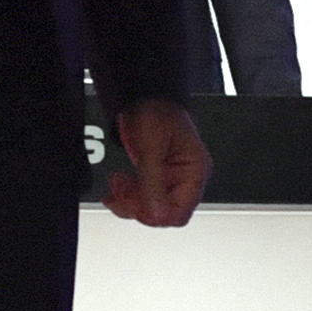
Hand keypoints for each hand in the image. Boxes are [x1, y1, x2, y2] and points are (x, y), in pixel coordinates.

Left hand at [105, 97, 210, 226]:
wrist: (144, 96)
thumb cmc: (156, 112)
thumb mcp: (151, 147)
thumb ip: (153, 181)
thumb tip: (155, 213)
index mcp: (194, 171)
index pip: (180, 212)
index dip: (156, 214)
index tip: (135, 205)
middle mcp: (186, 178)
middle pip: (164, 212)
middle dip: (138, 205)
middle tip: (120, 192)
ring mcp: (172, 178)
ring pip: (151, 207)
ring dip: (129, 200)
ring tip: (116, 185)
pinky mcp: (157, 176)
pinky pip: (143, 196)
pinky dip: (128, 194)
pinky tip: (118, 186)